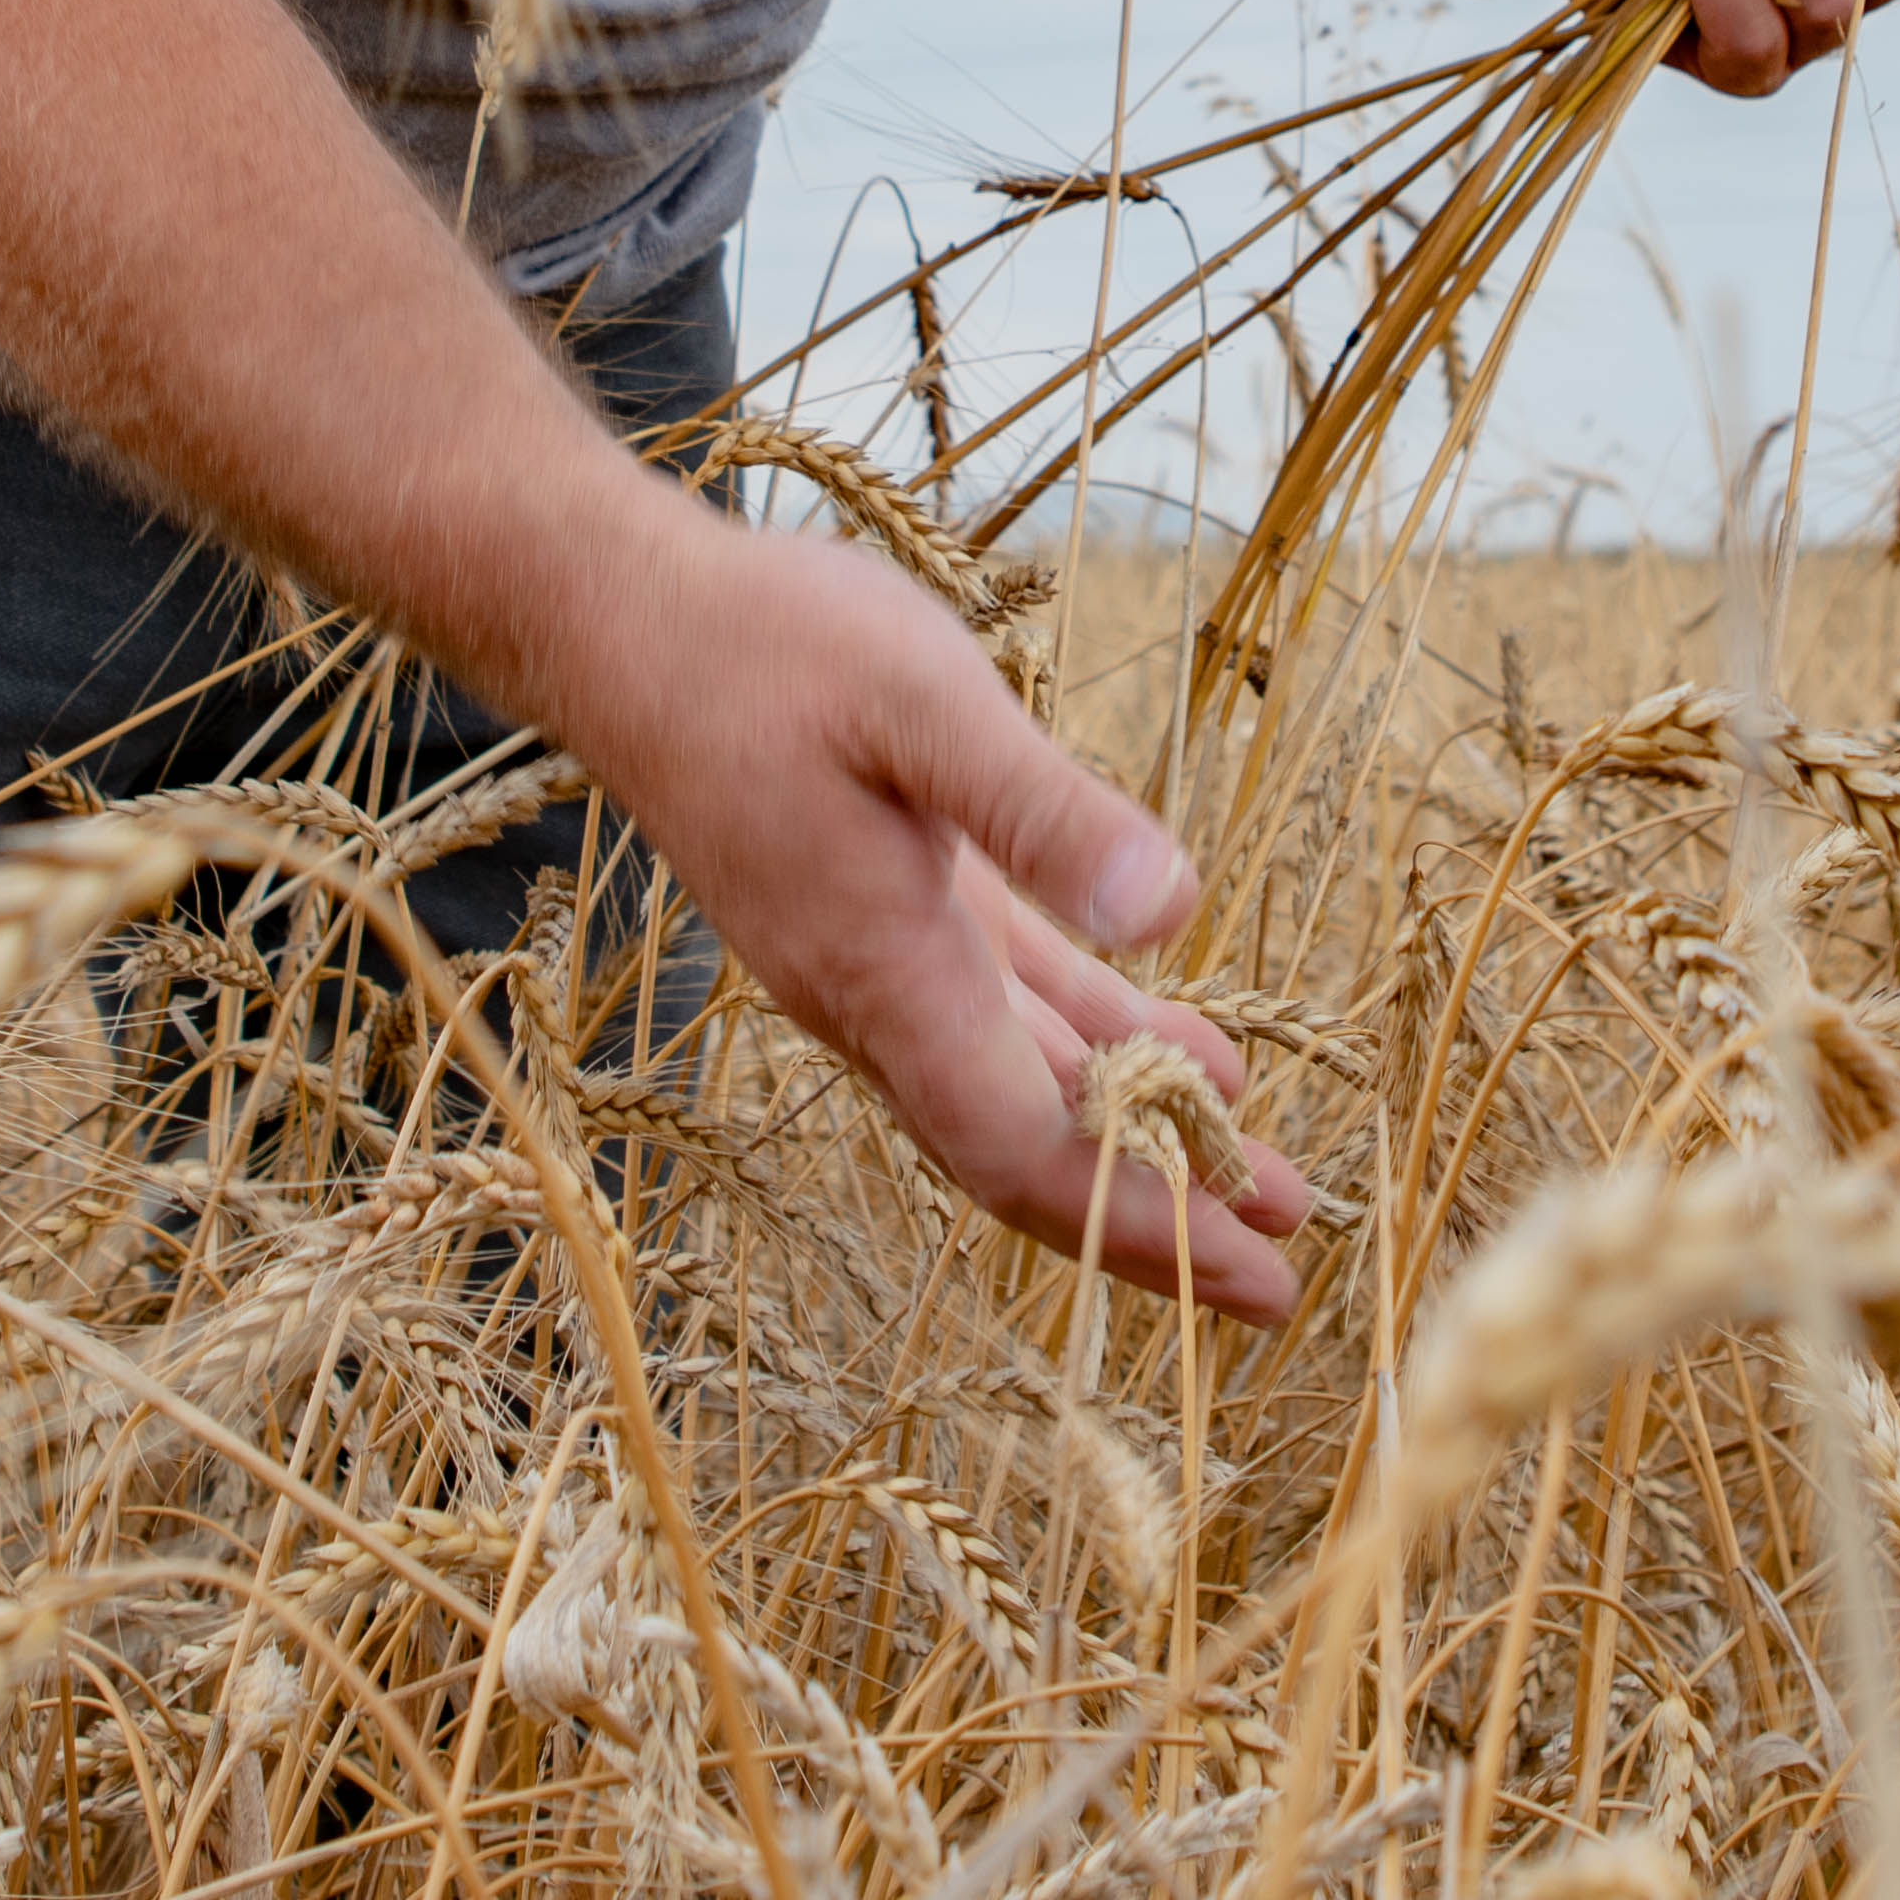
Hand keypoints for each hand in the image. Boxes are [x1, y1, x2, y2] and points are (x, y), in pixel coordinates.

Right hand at [527, 513, 1316, 1318]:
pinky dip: (1092, 1036)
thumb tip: (1172, 904)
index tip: (1254, 1278)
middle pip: (1025, 1151)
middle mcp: (874, 996)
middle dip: (1154, 1216)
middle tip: (1282, 1277)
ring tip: (1257, 1177)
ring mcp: (874, 959)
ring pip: (1020, 1084)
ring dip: (1136, 1133)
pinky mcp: (884, 908)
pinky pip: (1003, 1008)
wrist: (617, 622)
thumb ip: (1041, 809)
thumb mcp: (921, 700)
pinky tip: (1180, 1041)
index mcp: (884, 969)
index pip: (1019, 1147)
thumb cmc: (761, 646)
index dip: (1137, 1224)